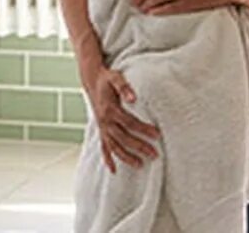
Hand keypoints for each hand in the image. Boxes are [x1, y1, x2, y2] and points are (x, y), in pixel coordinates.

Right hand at [79, 55, 158, 171]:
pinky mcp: (101, 130)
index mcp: (110, 109)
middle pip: (123, 137)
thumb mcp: (115, 78)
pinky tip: (113, 170)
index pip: (130, 122)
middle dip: (139, 147)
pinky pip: (103, 147)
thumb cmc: (107, 79)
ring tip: (140, 165)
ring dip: (126, 157)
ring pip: (113, 146)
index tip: (157, 135)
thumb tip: (133, 98)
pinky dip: (108, 159)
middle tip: (155, 154)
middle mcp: (105, 121)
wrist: (92, 80)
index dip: (143, 129)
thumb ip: (124, 87)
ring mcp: (102, 127)